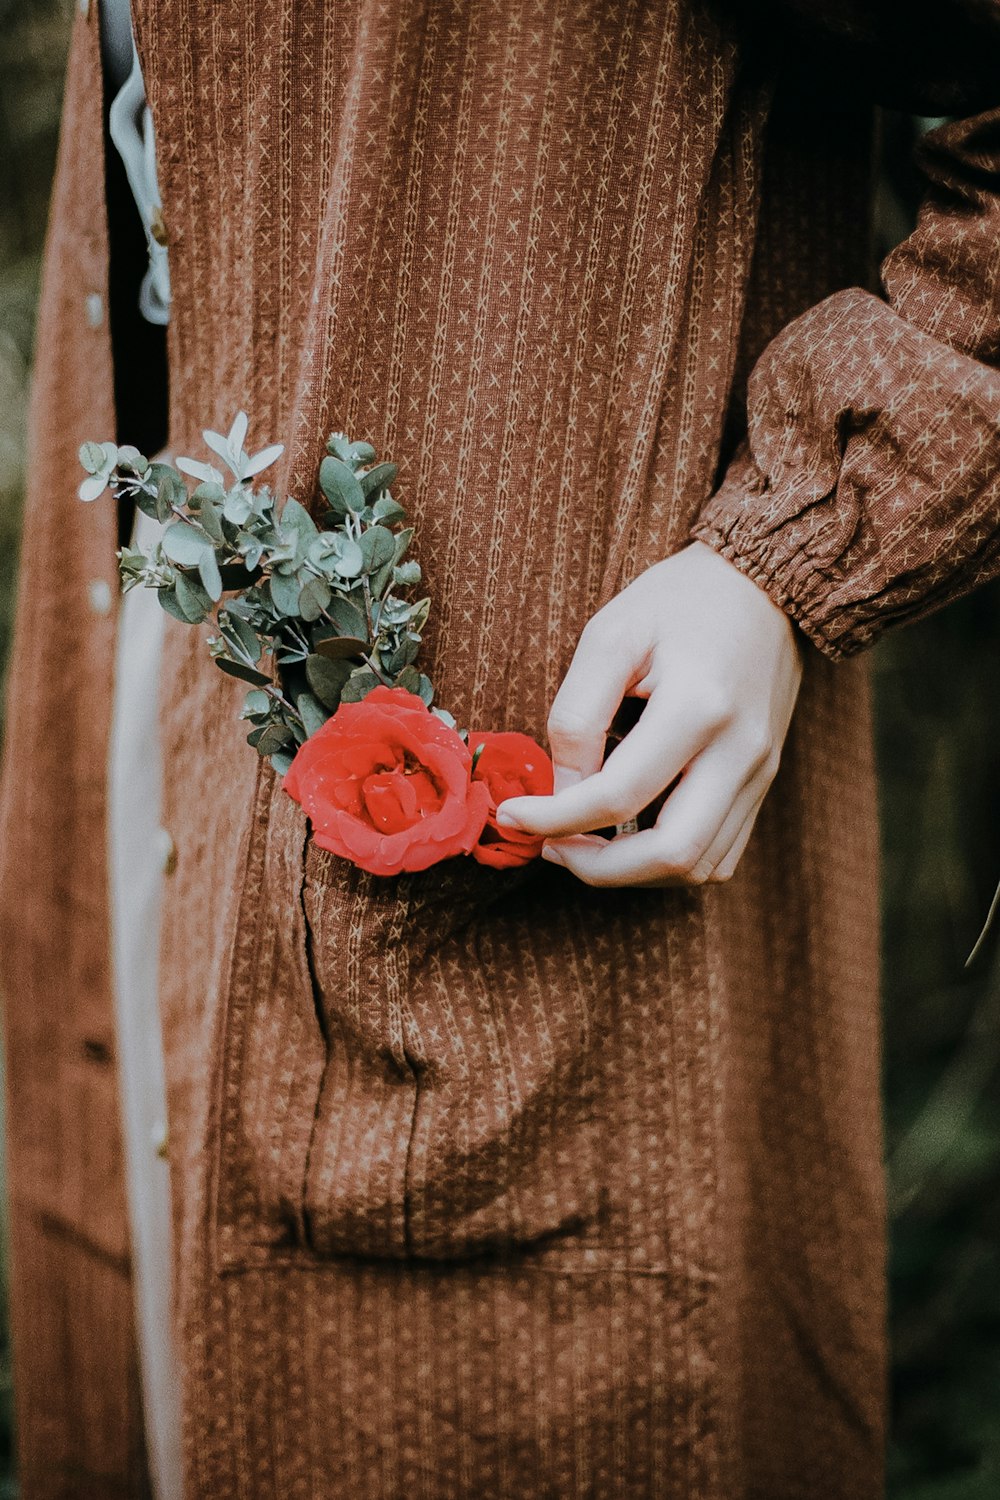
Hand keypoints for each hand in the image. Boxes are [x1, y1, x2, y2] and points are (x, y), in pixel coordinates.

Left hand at [496, 541, 802, 885]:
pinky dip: (668, 862)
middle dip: (599, 868)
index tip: (512, 814)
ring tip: (582, 844)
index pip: (618, 795)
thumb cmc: (679, 601)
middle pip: (672, 854)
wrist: (765, 585)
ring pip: (700, 866)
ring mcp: (760, 771)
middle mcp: (741, 750)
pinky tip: (628, 835)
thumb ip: (577, 714)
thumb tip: (561, 790)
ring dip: (633, 873)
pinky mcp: (764, 781)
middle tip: (550, 847)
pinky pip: (721, 853)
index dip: (555, 818)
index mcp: (698, 706)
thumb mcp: (610, 634)